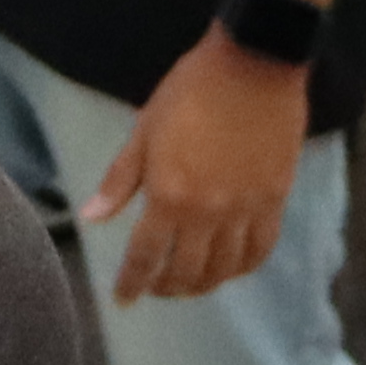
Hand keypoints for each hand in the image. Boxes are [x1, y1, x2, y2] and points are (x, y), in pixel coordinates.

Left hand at [85, 26, 310, 302]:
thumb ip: (120, 179)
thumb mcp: (144, 130)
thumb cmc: (190, 91)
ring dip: (203, 284)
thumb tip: (90, 217)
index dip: (132, 283)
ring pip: (224, 270)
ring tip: (189, 282)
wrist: (253, 64)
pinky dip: (243, 267)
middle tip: (156, 287)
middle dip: (167, 288)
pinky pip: (260, 250)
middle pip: (187, 272)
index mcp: (169, 195)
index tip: (123, 300)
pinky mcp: (275, 201)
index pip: (146, 257)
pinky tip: (230, 266)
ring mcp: (245, 210)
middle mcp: (208, 214)